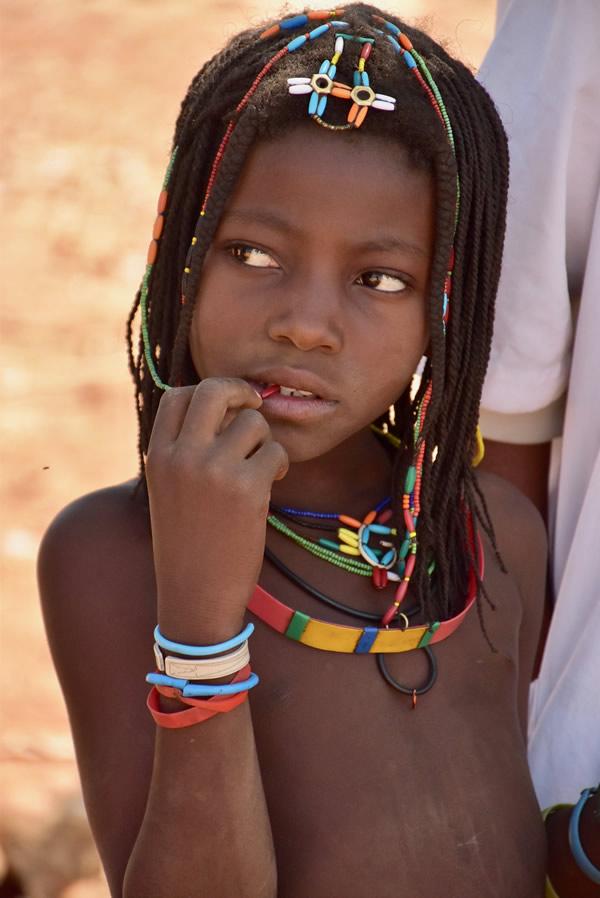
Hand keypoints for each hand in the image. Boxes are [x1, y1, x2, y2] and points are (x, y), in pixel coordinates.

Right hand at [146, 378, 288, 641]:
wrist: (195, 595)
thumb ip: (185, 449)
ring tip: (261, 466)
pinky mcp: (247, 488)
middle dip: (241, 392)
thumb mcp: (168, 489)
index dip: (206, 393)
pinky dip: (279, 463)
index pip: (178, 395)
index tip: (226, 407)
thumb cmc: (187, 543)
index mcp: (157, 455)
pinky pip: (275, 451)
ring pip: (253, 422)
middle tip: (254, 406)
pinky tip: (272, 483)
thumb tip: (226, 407)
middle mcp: (182, 456)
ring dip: (264, 440)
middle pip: (215, 390)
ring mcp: (214, 470)